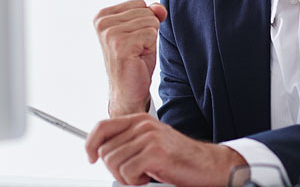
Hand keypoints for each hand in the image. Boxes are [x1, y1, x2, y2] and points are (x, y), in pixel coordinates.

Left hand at [86, 113, 245, 185]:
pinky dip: (135, 182)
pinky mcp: (155, 153)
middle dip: (114, 169)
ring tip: (144, 176)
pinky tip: (149, 178)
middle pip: (106, 151)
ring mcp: (149, 137)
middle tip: (133, 174)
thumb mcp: (151, 143)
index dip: (90, 144)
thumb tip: (101, 153)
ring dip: (126, 177)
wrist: (209, 165)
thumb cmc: (180, 158)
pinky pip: (127, 172)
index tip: (90, 158)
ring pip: (114, 163)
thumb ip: (129, 142)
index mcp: (139, 120)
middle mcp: (143, 125)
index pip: (102, 127)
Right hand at [94, 0, 167, 115]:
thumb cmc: (135, 60)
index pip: (140, 3)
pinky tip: (137, 58)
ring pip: (150, 22)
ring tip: (136, 53)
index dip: (144, 22)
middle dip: (148, 31)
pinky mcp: (120, 45)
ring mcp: (110, 34)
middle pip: (146, 11)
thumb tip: (160, 8)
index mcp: (102, 16)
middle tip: (136, 49)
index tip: (133, 39)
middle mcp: (102, 22)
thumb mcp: (144, 30)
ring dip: (149, 40)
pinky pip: (151, 34)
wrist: (128, 91)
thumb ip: (152, 13)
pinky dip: (150, 47)